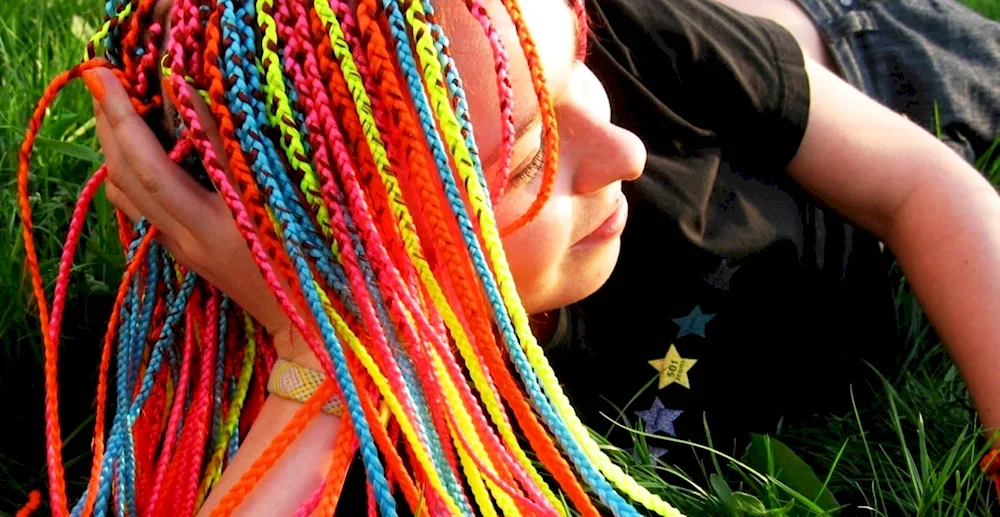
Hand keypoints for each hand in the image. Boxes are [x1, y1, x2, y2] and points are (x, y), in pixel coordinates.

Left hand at [83, 67, 314, 363]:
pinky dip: (131, 171)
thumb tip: (190, 95)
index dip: (127, 117)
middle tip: (103, 77)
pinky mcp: (189, 255)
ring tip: (116, 106)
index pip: (151, 163)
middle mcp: (187, 239)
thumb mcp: (283, 200)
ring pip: (128, 194)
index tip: (112, 74)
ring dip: (114, 147)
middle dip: (111, 124)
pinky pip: (143, 207)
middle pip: (127, 177)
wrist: (311, 329)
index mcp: (212, 226)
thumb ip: (235, 150)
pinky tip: (140, 151)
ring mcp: (184, 250)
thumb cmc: (315, 264)